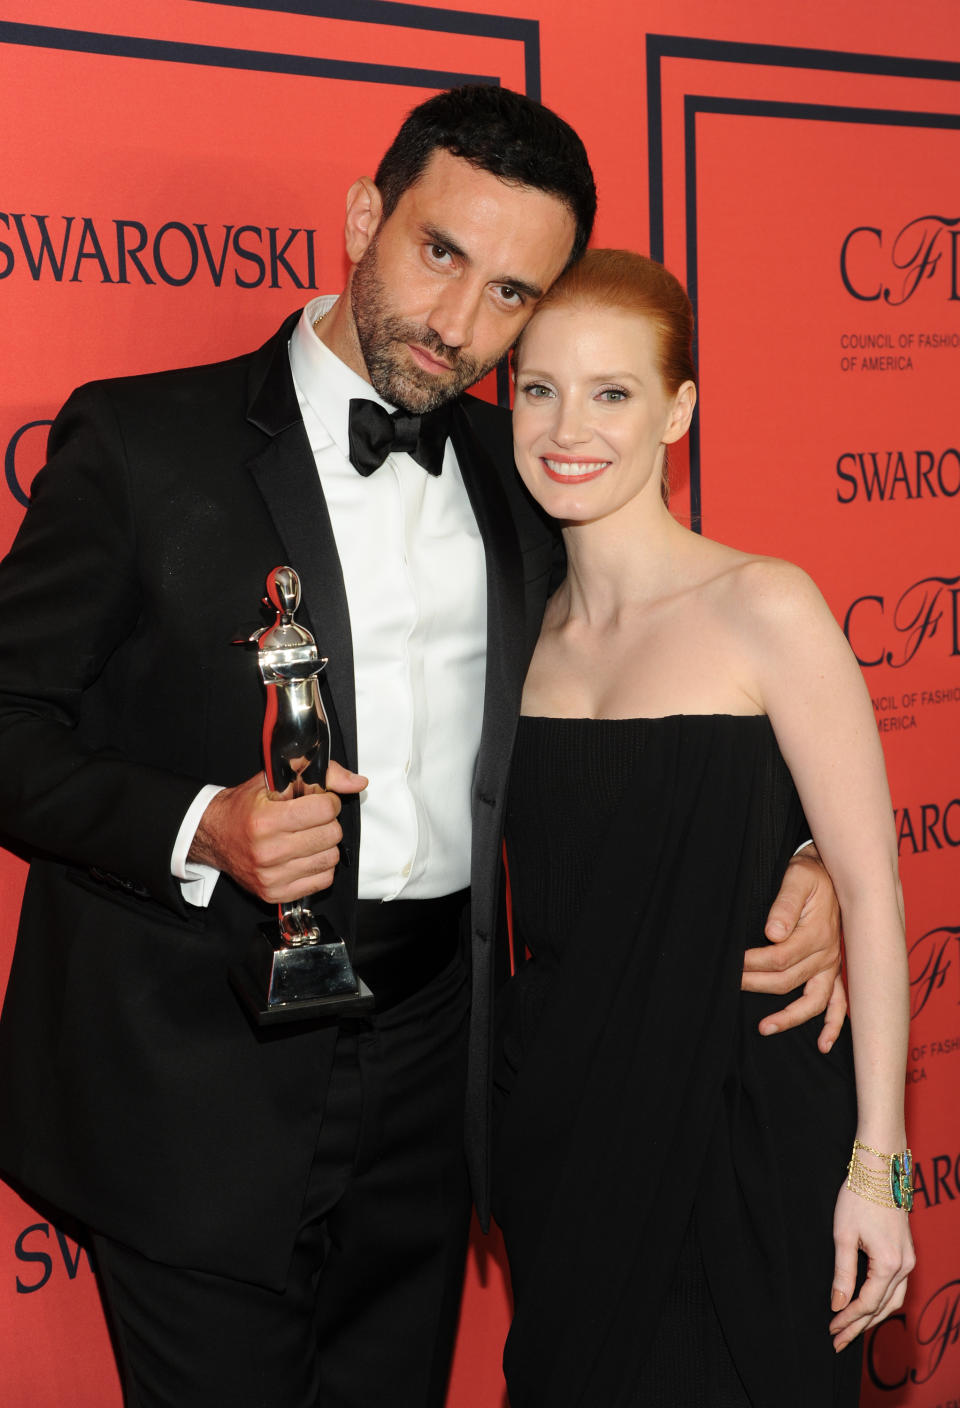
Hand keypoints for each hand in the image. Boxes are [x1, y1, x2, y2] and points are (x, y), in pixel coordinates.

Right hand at [188, 760, 366, 902]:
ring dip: (325, 845)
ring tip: (307, 837)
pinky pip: (323, 880)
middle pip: (331, 834)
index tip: (318, 801)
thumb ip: (319, 773)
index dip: (327, 801)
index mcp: (266, 821)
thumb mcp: (275, 779)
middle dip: (327, 822)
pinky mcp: (275, 893)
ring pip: (330, 858)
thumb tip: (356, 782)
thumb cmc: (245, 807)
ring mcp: (271, 876)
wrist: (215, 836)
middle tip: (311, 819)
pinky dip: (320, 866)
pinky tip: (305, 855)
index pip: (325, 810)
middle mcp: (268, 851)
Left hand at [741, 847, 846, 1049]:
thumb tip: (772, 932)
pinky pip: (840, 1004)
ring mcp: (833, 965)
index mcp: (817, 933)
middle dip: (756, 984)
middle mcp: (828, 954)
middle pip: (788, 981)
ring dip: (789, 1018)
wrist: (836, 873)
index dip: (753, 963)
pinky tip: (822, 1044)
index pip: (780, 957)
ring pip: (812, 1001)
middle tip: (731, 984)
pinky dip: (833, 1025)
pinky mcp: (836, 970)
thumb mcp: (797, 878)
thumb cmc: (812, 875)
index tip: (732, 963)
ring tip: (764, 1028)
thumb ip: (785, 904)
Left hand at [829, 1183, 914, 1351]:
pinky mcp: (907, 1252)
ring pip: (894, 1300)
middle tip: (839, 1340)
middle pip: (883, 1307)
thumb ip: (842, 1273)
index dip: (848, 1320)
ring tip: (852, 1329)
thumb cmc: (859, 1197)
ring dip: (873, 1316)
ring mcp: (909, 1259)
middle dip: (860, 1326)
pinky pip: (897, 1286)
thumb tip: (838, 1305)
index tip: (831, 1330)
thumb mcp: (843, 1236)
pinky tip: (869, 1305)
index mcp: (889, 1264)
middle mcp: (905, 1265)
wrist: (880, 1169)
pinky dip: (882, 1301)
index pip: (867, 1303)